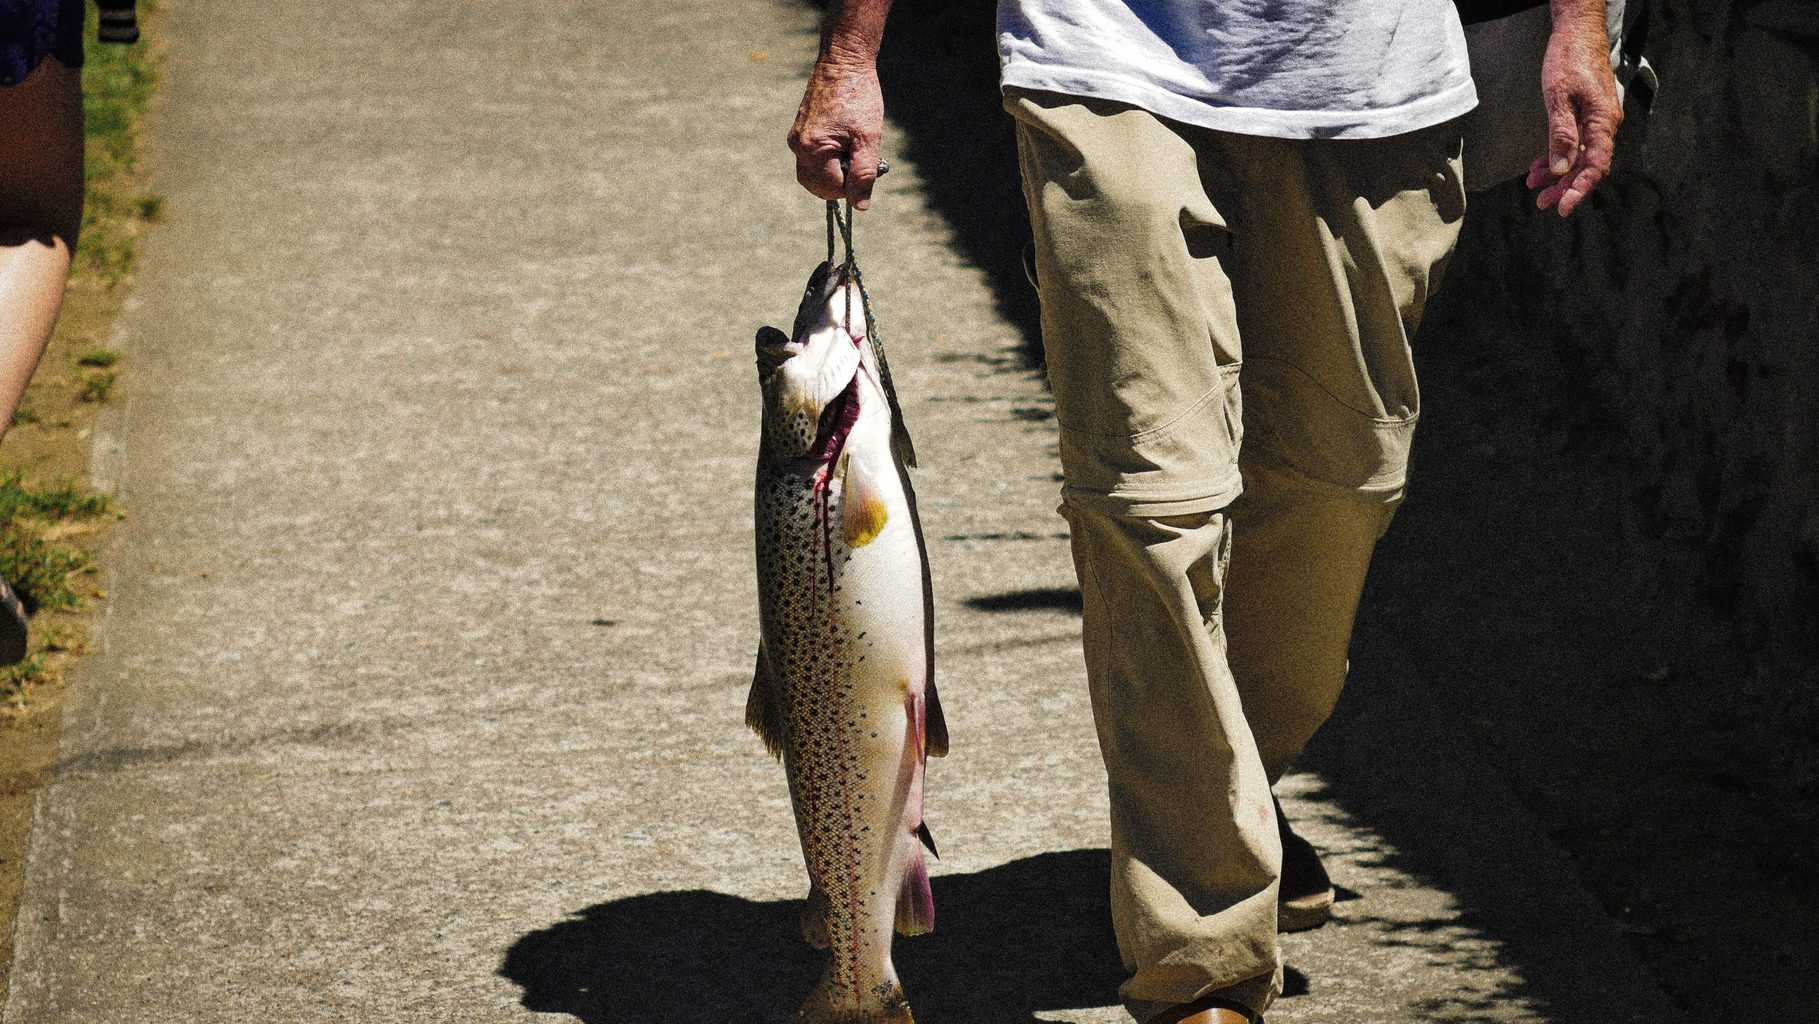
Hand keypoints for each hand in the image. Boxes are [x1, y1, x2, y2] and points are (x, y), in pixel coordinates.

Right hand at [788, 57, 883, 209]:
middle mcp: (798, 146)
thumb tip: (860, 206)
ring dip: (835, 171)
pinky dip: (829, 159)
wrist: (843, 61)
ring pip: (814, 173)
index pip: (831, 189)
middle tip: (859, 158)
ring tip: (853, 147)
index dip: (853, 186)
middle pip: (817, 186)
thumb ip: (864, 174)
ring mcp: (796, 138)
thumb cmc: (858, 96)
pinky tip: (845, 139)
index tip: (867, 166)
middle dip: (841, 182)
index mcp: (812, 149)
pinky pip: (812, 158)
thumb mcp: (868, 139)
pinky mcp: (800, 131)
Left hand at [1526, 15, 1622, 216]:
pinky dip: (1556, 155)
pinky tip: (1539, 166)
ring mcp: (1595, 119)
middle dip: (1565, 187)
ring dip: (1558, 173)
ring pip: (1578, 155)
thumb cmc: (1569, 59)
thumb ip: (1562, 134)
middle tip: (1542, 204)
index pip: (1595, 166)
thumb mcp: (1559, 98)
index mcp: (1602, 121)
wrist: (1577, 31)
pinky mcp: (1585, 113)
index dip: (1579, 189)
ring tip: (1535, 186)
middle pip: (1587, 165)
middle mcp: (1603, 123)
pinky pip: (1573, 141)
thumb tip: (1563, 169)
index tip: (1563, 208)